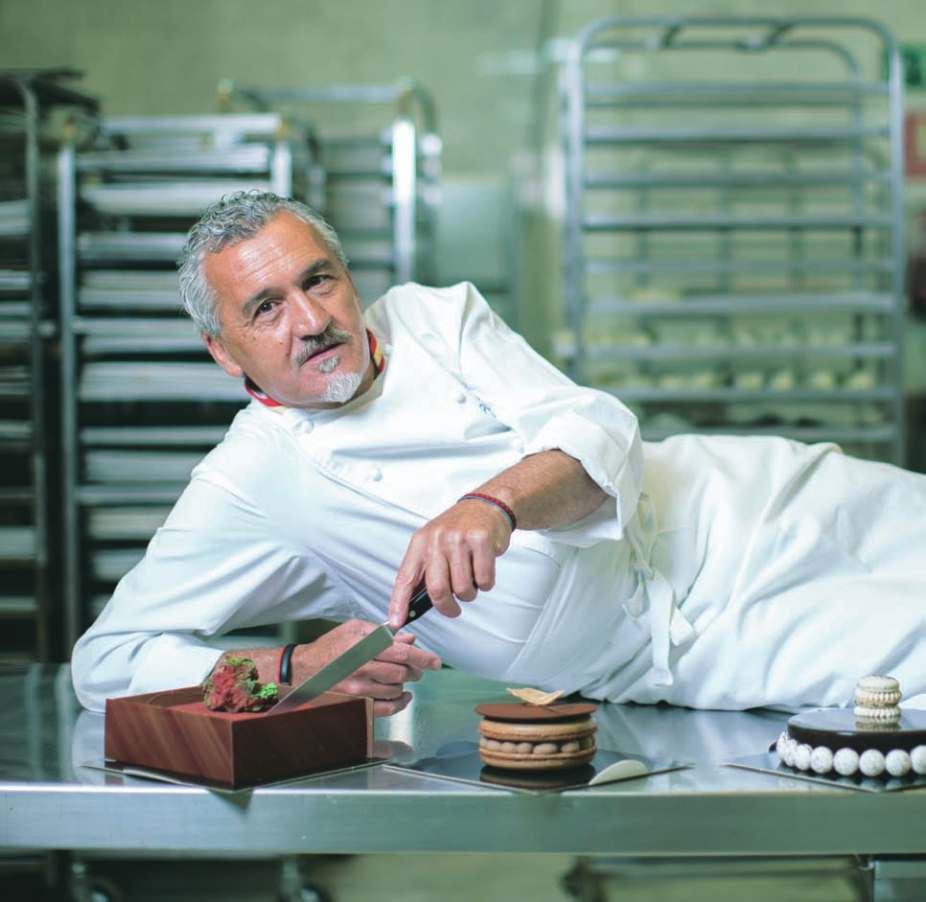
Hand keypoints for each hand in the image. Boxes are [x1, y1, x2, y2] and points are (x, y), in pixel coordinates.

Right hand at [292, 620, 440, 716]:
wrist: (303, 669)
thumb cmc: (330, 646)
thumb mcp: (355, 629)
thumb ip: (383, 632)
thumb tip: (409, 637)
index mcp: (364, 647)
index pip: (402, 653)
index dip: (423, 657)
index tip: (435, 661)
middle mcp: (363, 669)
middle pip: (402, 673)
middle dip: (415, 670)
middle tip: (417, 667)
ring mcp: (359, 690)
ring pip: (396, 690)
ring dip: (405, 684)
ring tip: (403, 677)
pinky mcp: (356, 704)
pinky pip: (385, 708)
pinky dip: (399, 703)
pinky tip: (403, 696)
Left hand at [387, 499, 511, 626]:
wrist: (486, 506)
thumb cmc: (458, 531)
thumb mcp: (433, 544)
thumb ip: (424, 572)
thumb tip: (410, 606)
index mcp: (420, 542)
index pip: (405, 578)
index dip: (398, 603)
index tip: (395, 622)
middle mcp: (437, 539)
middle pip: (437, 589)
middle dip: (446, 607)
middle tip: (453, 609)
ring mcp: (459, 539)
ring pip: (463, 589)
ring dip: (469, 593)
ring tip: (471, 577)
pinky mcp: (481, 541)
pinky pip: (484, 580)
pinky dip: (485, 583)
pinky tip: (483, 567)